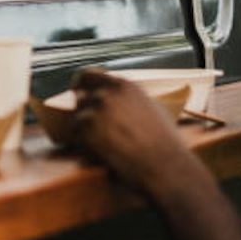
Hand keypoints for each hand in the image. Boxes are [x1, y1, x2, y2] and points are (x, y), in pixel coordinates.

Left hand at [72, 68, 193, 194]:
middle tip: (86, 122)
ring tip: (103, 144)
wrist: (163, 164)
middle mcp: (107, 93)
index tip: (79, 93)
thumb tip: (123, 101)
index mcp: (123, 86)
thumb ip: (132, 100)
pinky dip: (84, 145)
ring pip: (76, 117)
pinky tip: (102, 153)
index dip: (81, 86)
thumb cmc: (164, 142)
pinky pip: (76, 136)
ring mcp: (96, 110)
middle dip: (80, 107)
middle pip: (78, 94)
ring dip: (84, 130)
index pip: (88, 75)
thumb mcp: (153, 109)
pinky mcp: (88, 129)